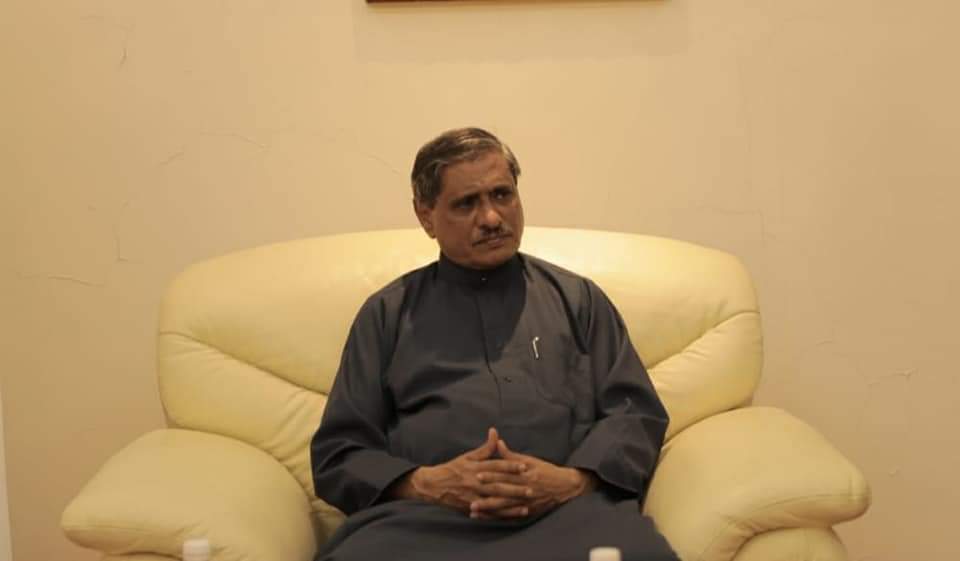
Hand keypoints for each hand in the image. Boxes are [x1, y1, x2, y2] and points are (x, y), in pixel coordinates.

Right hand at [391, 428, 531, 515]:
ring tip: (526, 505)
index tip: (524, 466)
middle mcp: (474, 482)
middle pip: (497, 485)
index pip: (495, 466)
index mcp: (475, 468)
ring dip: (511, 504)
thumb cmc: (453, 469)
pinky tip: (513, 515)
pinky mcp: (471, 508)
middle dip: (515, 487)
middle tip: (531, 488)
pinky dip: (501, 515)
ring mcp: (472, 497)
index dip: (510, 466)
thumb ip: (485, 448)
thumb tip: (495, 431)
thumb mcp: (468, 456)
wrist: (433, 485)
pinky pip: (489, 513)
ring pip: (494, 501)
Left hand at [468, 439, 597, 519]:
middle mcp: (526, 489)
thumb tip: (498, 442)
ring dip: (489, 509)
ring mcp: (527, 502)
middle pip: (503, 492)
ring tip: (474, 510)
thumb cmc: (546, 471)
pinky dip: (497, 517)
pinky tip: (486, 518)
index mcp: (526, 474)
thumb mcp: (530, 460)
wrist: (565, 486)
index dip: (491, 474)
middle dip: (486, 495)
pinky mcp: (527, 512)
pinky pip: (509, 516)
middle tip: (471, 496)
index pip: (505, 474)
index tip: (476, 474)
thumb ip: (512, 455)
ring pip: (505, 507)